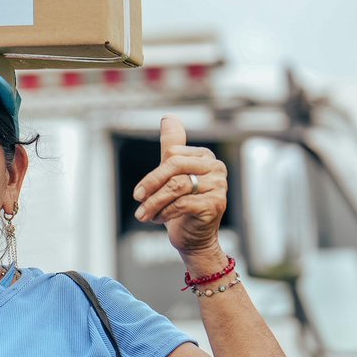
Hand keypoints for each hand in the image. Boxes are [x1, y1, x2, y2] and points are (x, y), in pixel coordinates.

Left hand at [132, 115, 226, 262]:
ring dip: (154, 202)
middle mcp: (216, 168)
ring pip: (176, 187)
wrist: (195, 238)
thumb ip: (172, 146)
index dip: (152, 175)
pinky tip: (158, 220)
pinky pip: (182, 203)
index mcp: (205, 156)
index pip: (172, 155)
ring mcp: (219, 186)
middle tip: (137, 199)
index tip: (140, 193)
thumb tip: (168, 117)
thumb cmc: (181, 205)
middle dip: (151, 184)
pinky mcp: (216, 204)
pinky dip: (165, 212)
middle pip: (174, 167)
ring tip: (143, 215)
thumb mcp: (173, 175)